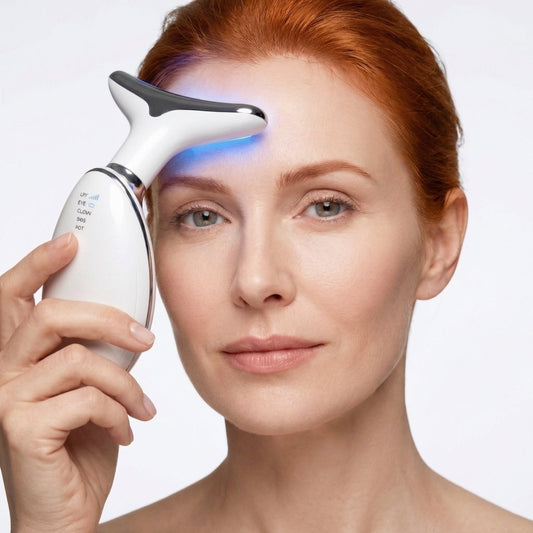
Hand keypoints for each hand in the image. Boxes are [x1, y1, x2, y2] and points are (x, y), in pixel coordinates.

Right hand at [0, 233, 156, 531]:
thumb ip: (93, 353)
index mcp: (19, 358)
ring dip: (126, 384)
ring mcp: (6, 399)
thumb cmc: (81, 445)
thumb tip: (128, 323)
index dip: (37, 264)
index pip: (12, 297)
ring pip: (80, 359)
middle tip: (146, 339)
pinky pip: (87, 397)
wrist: (67, 510)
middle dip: (108, 320)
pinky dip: (119, 412)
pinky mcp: (20, 428)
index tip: (72, 242)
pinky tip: (125, 431)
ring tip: (142, 408)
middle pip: (51, 315)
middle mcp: (2, 372)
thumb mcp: (90, 388)